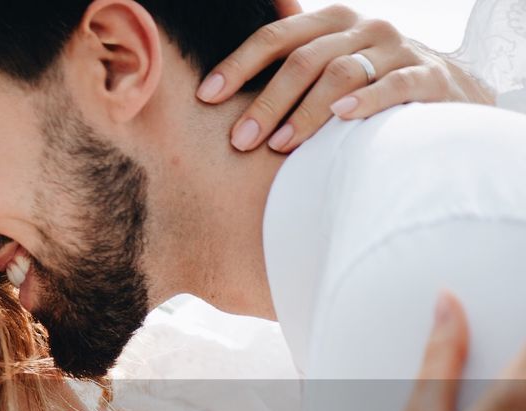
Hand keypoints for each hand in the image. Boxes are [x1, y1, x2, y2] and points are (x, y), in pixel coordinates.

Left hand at [199, 4, 496, 152]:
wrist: (448, 94)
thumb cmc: (372, 82)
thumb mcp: (332, 62)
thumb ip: (290, 60)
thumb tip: (220, 75)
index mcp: (333, 22)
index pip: (277, 37)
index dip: (238, 64)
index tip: (206, 96)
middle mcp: (366, 28)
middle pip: (304, 60)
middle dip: (267, 102)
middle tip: (240, 140)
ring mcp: (399, 49)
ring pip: (342, 73)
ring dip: (306, 112)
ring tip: (279, 145)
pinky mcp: (430, 76)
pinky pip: (395, 84)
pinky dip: (366, 100)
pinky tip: (342, 118)